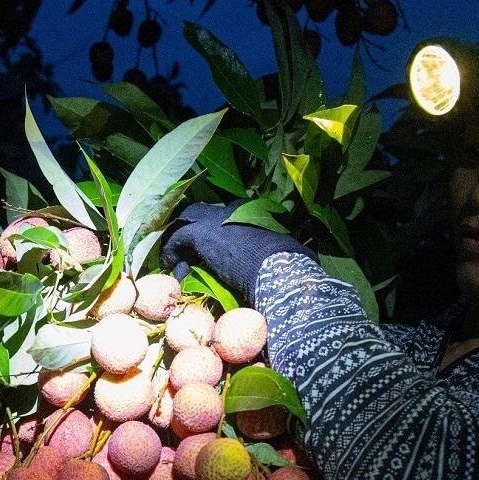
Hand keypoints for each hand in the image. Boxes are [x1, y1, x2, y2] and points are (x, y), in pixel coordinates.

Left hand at [159, 203, 314, 302]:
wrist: (278, 270)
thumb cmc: (291, 265)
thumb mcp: (293, 252)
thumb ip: (288, 249)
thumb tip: (306, 256)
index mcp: (256, 211)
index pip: (230, 212)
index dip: (219, 227)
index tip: (217, 246)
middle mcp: (234, 209)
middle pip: (204, 211)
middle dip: (194, 228)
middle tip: (189, 249)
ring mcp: (216, 218)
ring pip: (188, 220)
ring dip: (181, 240)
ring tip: (176, 260)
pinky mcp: (201, 233)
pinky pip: (178, 238)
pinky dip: (173, 251)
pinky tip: (172, 267)